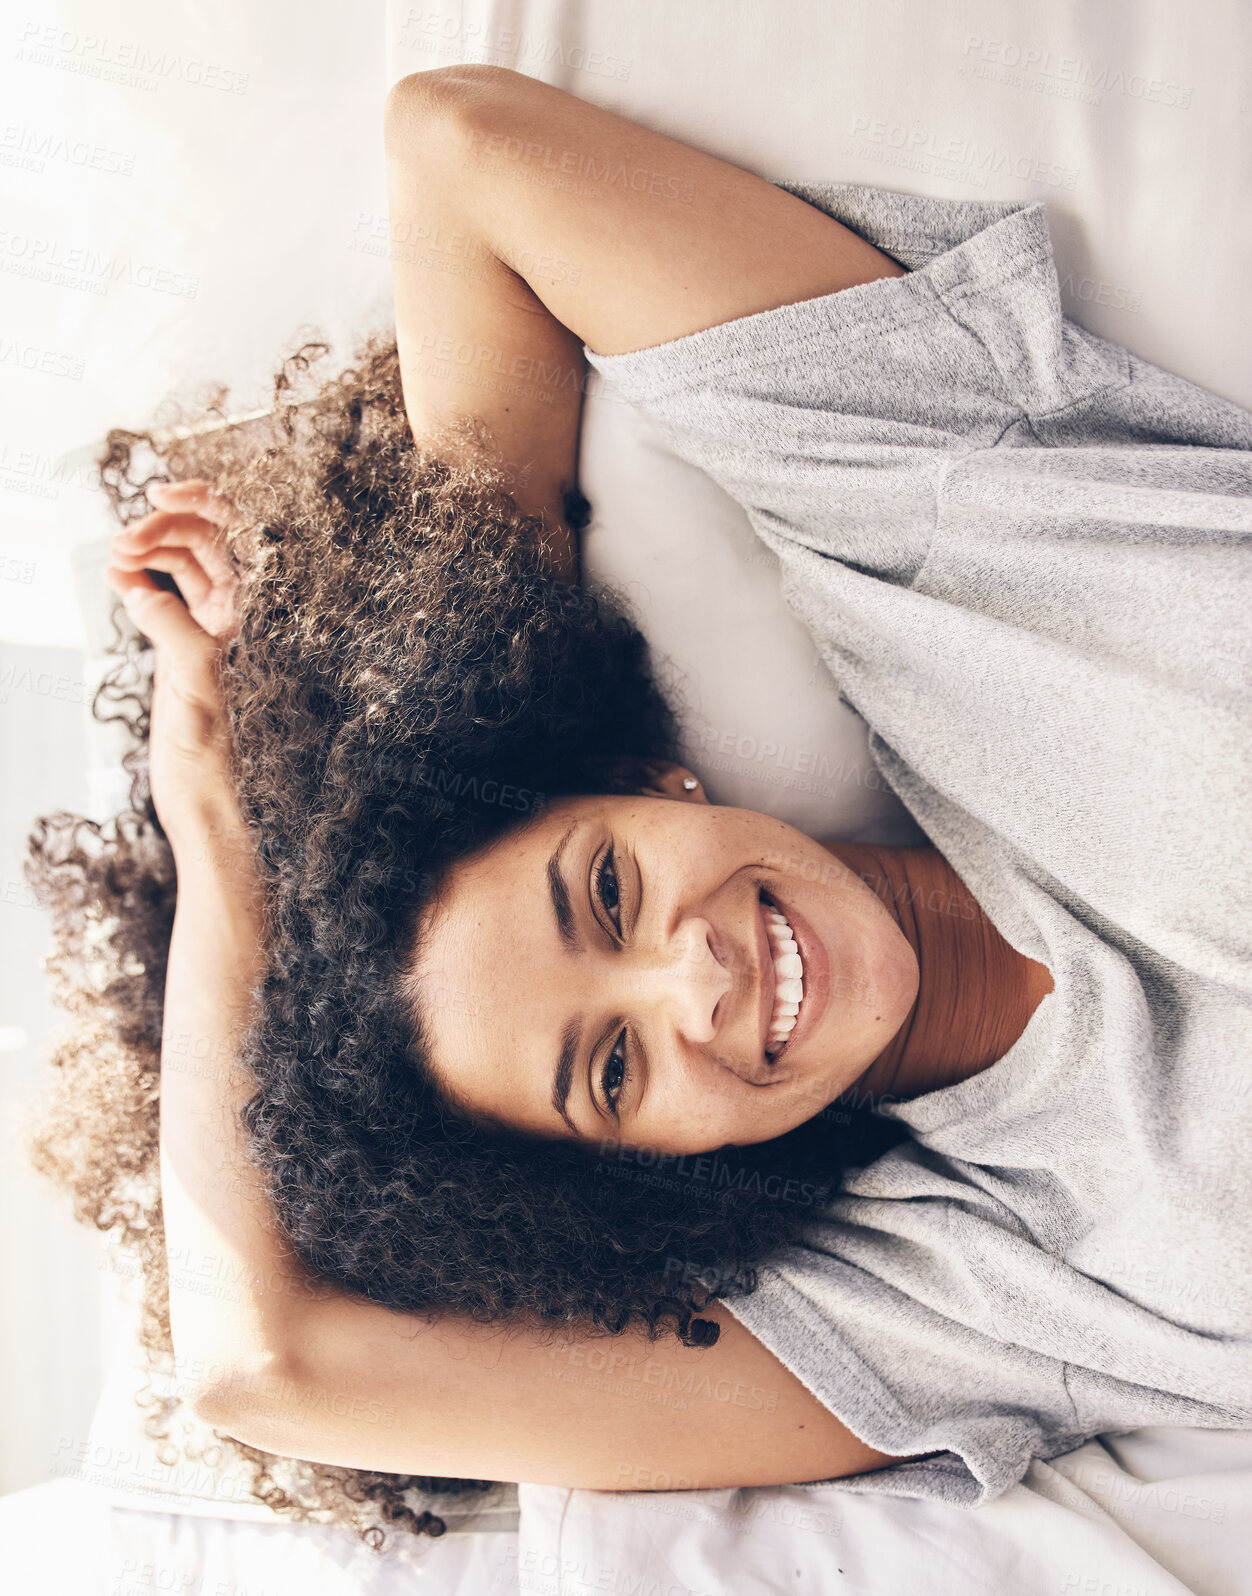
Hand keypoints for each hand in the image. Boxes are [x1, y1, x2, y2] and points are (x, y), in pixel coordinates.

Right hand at [106, 520, 245, 858]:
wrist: (211, 806)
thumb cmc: (218, 755)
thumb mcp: (195, 683)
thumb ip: (172, 628)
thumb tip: (137, 588)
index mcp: (265, 614)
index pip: (243, 535)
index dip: (206, 502)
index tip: (160, 494)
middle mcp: (248, 617)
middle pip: (211, 541)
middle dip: (167, 526)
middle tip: (125, 539)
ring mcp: (219, 631)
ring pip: (187, 565)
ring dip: (150, 550)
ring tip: (115, 556)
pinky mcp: (191, 651)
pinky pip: (169, 599)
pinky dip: (141, 581)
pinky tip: (118, 578)